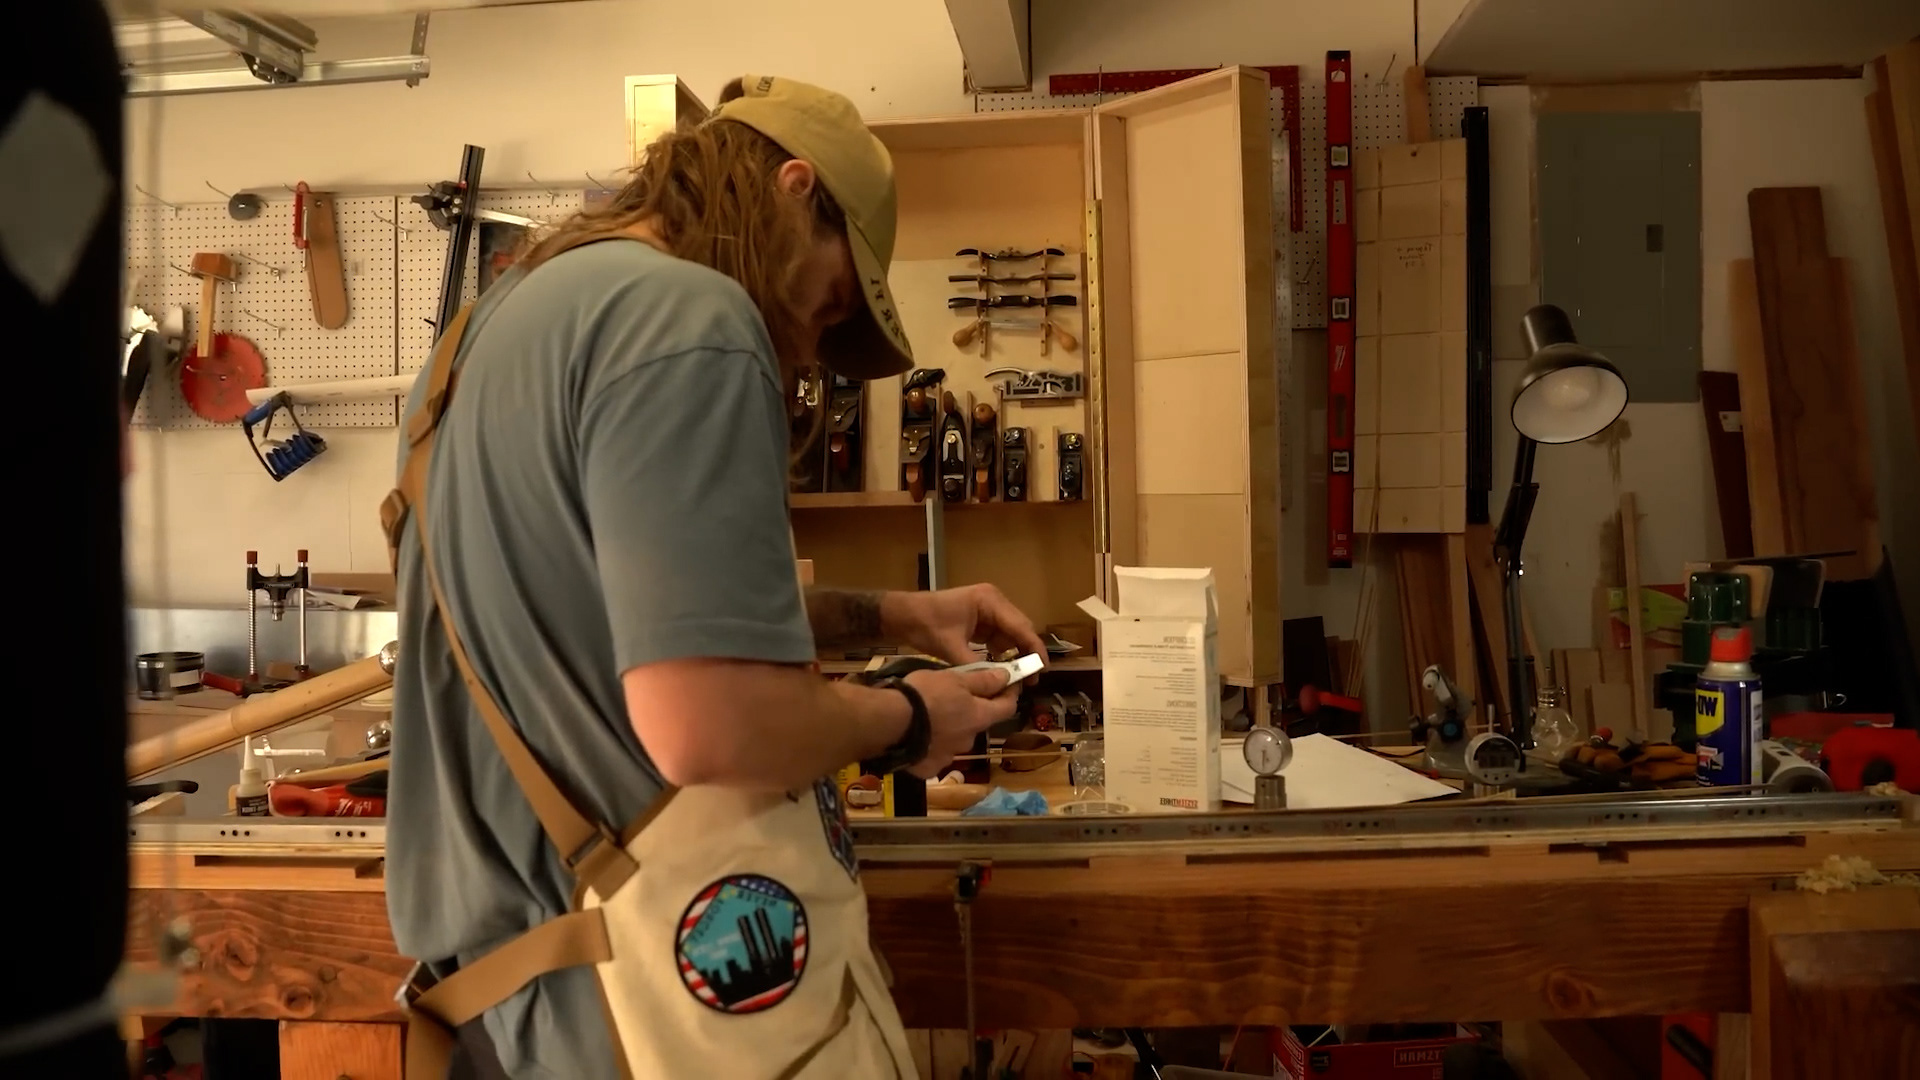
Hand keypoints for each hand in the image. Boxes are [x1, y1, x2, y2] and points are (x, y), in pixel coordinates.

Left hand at [884, 583, 1046, 665]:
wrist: (903, 615)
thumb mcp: (951, 648)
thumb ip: (976, 666)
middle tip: (1032, 680)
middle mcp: (994, 601)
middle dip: (1027, 653)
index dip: (1034, 648)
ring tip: (1021, 678)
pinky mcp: (981, 619)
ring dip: (1015, 654)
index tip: (1043, 670)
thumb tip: (998, 683)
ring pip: (1011, 634)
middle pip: (1019, 629)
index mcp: (990, 601)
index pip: (1020, 626)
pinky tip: (1004, 669)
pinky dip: (1002, 652)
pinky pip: (998, 637)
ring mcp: (988, 610)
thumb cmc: (925, 625)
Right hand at [900, 667, 1019, 778]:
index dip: (1009, 693)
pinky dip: (931, 745)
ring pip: (955, 738)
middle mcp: (969, 740)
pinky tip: (917, 736)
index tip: (1007, 682)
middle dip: (971, 711)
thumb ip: (982, 680)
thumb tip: (1006, 677)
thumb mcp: (955, 679)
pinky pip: (934, 754)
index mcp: (979, 717)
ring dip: (949, 728)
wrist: (890, 724)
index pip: (1007, 707)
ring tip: (929, 715)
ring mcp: (949, 757)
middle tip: (953, 695)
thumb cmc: (925, 695)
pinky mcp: (929, 768)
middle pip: (977, 723)